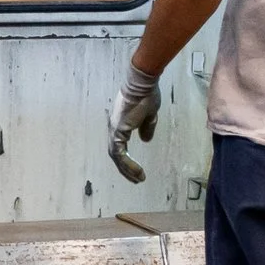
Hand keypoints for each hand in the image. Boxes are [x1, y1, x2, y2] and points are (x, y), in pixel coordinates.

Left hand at [107, 64, 159, 183]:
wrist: (142, 84)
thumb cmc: (147, 95)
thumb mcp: (149, 115)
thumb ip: (146, 128)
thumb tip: (145, 140)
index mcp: (121, 124)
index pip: (120, 147)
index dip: (127, 160)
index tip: (137, 170)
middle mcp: (114, 128)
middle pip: (116, 154)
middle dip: (125, 169)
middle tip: (136, 179)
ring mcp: (114, 130)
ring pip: (116, 156)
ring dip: (127, 169)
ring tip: (139, 179)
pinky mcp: (118, 131)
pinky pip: (120, 154)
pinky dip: (127, 164)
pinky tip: (137, 171)